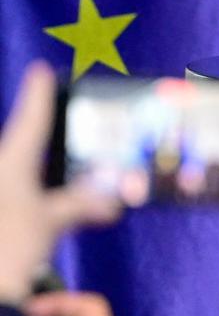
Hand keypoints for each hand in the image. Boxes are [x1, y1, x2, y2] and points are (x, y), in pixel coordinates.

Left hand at [0, 62, 119, 303]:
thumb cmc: (11, 244)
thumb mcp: (53, 220)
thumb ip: (83, 204)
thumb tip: (111, 201)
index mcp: (12, 163)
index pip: (29, 119)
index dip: (39, 94)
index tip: (41, 71)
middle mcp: (3, 175)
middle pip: (29, 148)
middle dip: (51, 140)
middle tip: (70, 126)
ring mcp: (3, 198)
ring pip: (31, 177)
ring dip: (57, 178)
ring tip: (83, 177)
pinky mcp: (6, 219)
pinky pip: (32, 201)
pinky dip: (52, 201)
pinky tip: (74, 209)